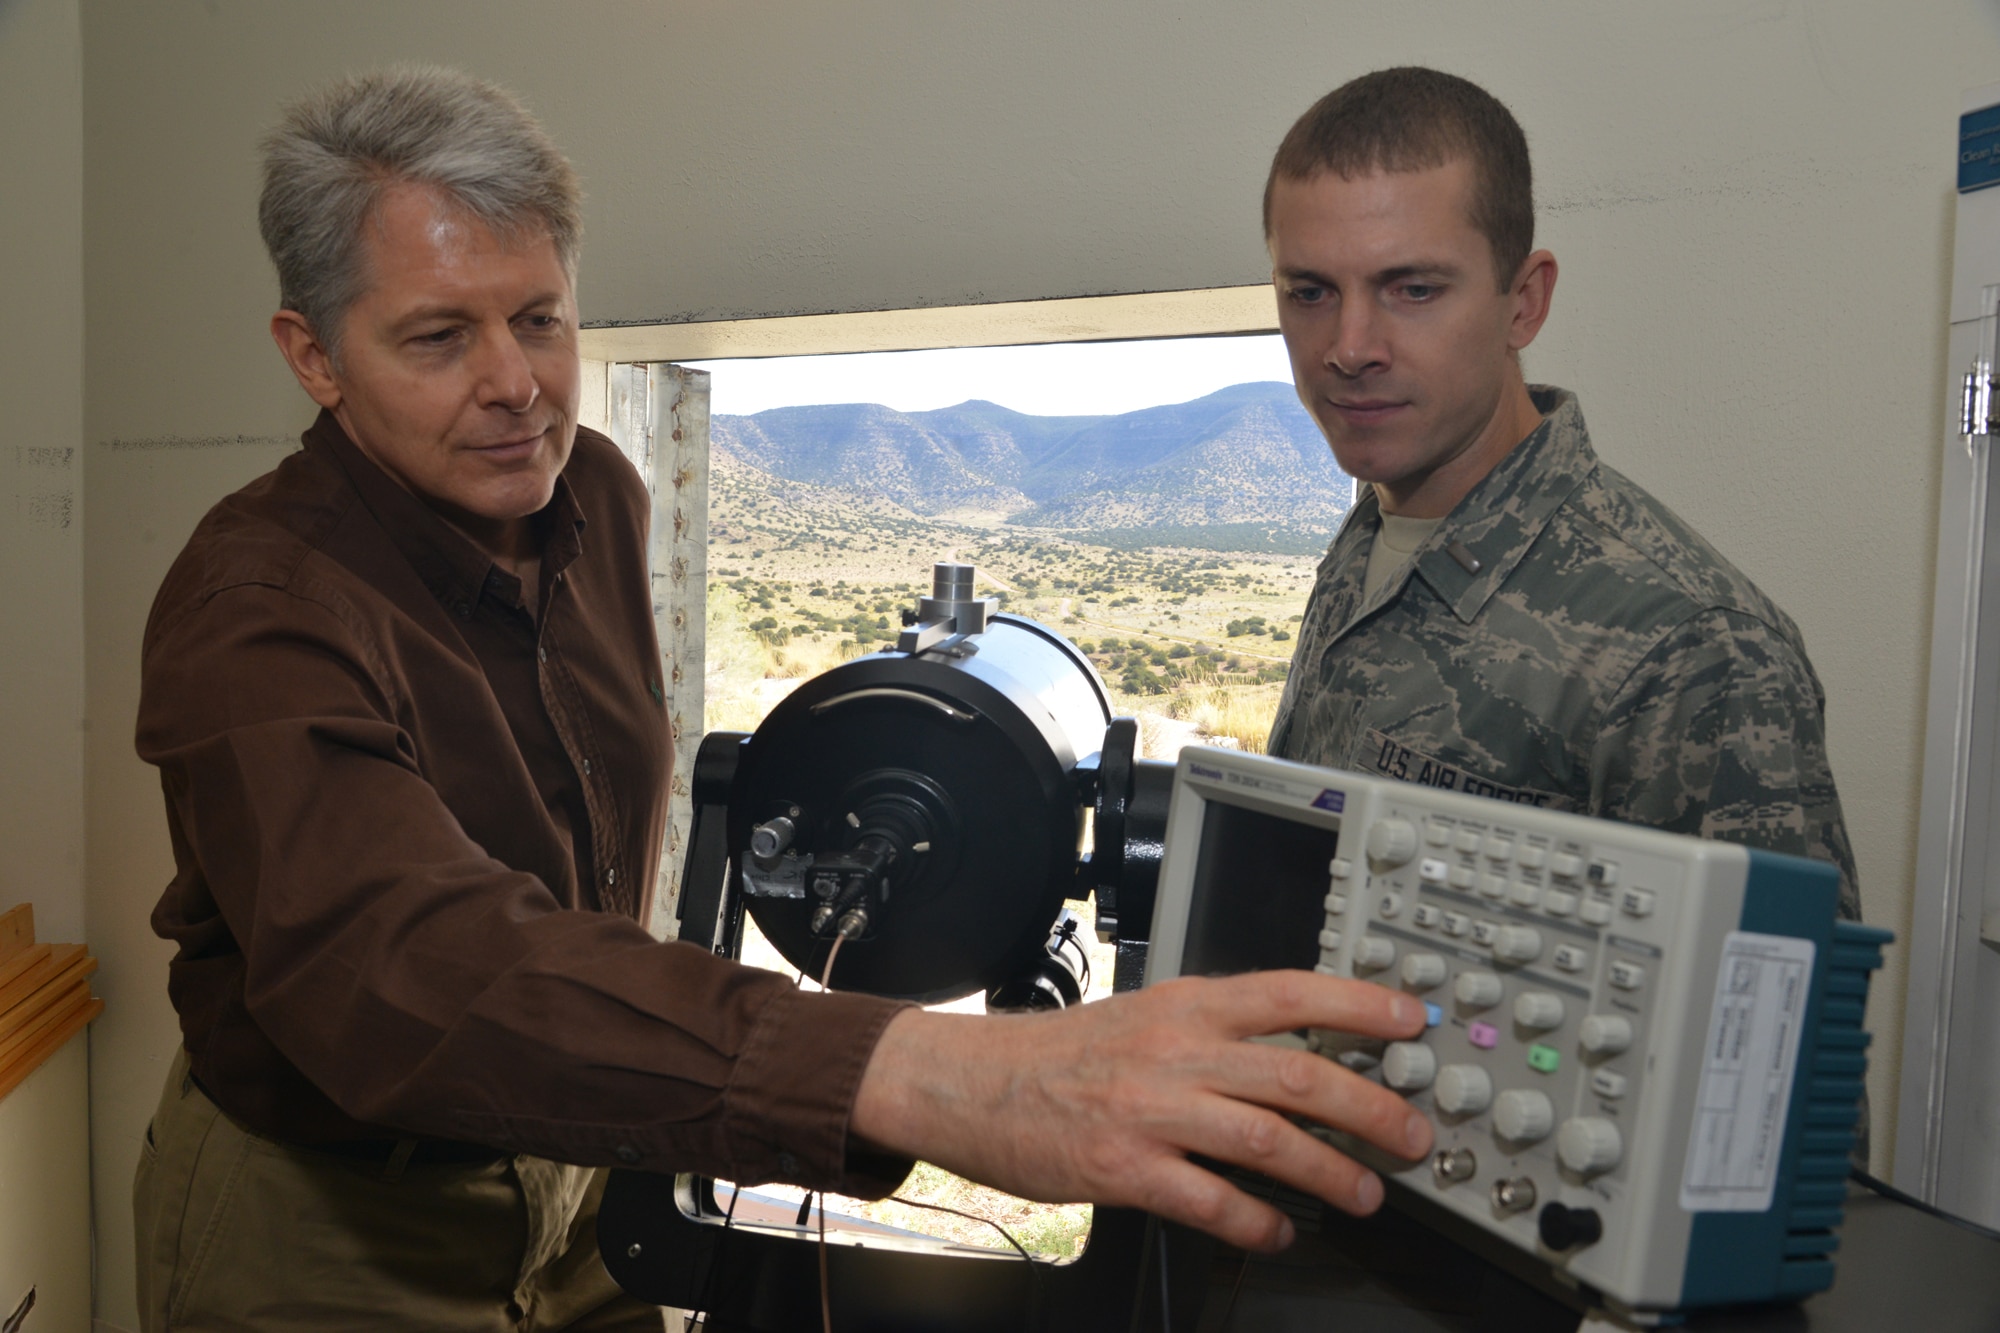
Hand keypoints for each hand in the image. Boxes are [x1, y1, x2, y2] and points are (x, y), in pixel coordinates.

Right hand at [849, 970, 1432, 1250]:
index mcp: (1186, 1006)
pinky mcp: (1125, 1169)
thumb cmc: (1058, 1054)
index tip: (1410, 1020)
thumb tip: (1298, 1046)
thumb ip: (1214, 1028)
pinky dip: (1258, 1222)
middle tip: (1412, 1133)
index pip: (1291, 993)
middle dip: (1372, 1106)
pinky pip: (1211, 1201)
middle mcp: (1177, 1052)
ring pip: (1268, 1140)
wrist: (970, 1081)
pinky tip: (1281, 1232)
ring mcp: (1151, 1112)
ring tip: (1366, 1195)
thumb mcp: (1144, 1016)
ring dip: (1332, 1172)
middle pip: (1299, 1074)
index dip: (1360, 1006)